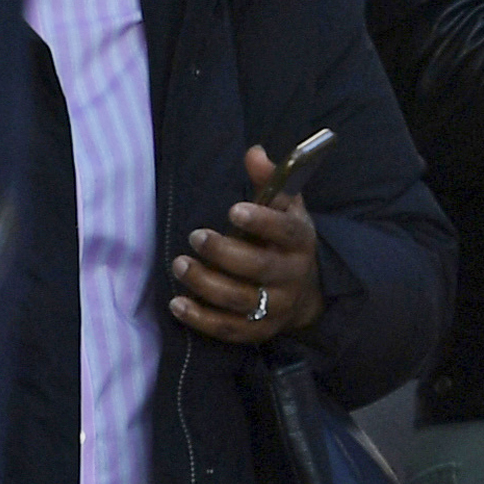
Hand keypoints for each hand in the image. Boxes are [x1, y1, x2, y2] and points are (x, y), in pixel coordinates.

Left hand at [167, 143, 327, 345]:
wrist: (306, 292)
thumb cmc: (285, 239)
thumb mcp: (286, 208)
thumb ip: (270, 180)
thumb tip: (254, 152)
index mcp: (300, 241)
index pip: (285, 231)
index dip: (261, 222)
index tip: (233, 210)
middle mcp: (292, 276)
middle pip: (259, 268)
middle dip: (224, 253)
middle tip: (195, 236)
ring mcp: (276, 307)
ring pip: (241, 300)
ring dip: (206, 284)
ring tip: (180, 265)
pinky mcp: (259, 331)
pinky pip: (229, 329)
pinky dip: (201, 319)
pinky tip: (177, 304)